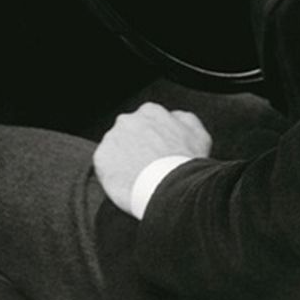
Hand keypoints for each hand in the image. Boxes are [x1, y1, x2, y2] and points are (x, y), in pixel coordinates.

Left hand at [92, 102, 211, 214]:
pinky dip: (113, 174)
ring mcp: (112, 138)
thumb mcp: (198, 134)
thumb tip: (174, 117)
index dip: (152, 139)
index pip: (146, 122)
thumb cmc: (186, 163)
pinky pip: (104, 165)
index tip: (156, 152)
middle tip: (147, 167)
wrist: (171, 189)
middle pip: (129, 133)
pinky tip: (128, 183)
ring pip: (115, 148)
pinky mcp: (101, 158)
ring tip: (138, 178)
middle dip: (135, 147)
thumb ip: (183, 119)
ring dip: (123, 160)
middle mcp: (128, 120)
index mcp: (150, 111)